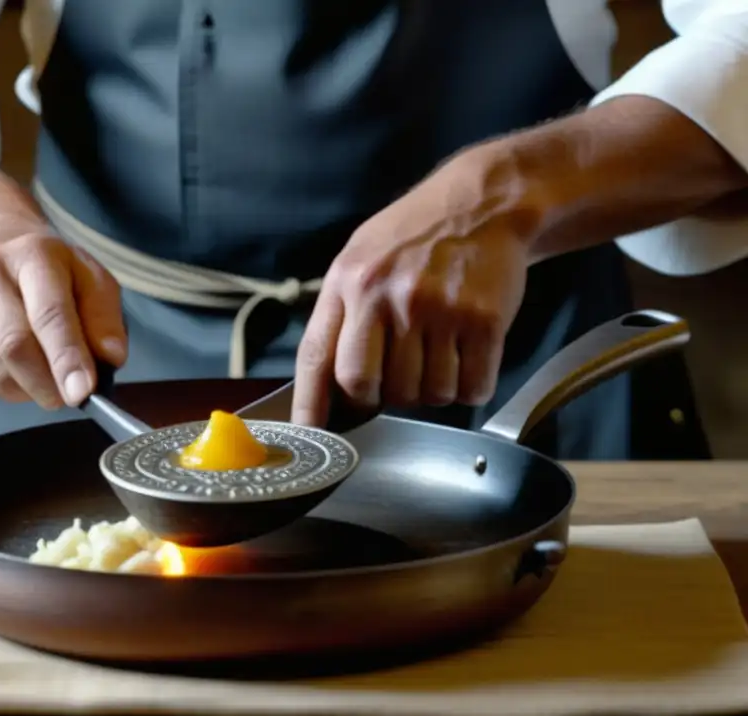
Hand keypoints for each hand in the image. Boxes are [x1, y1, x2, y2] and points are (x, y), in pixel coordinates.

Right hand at [0, 216, 126, 408]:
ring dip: (28, 389)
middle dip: (48, 384)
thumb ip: (105, 318)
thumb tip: (110, 359)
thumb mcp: (89, 278)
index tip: (82, 393)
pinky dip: (3, 388)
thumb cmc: (48, 271)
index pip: (49, 313)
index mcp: (32, 254)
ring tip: (42, 372)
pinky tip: (10, 364)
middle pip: (14, 346)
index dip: (67, 357)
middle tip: (68, 397)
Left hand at [292, 149, 532, 425]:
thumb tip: (325, 385)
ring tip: (438, 353)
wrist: (484, 202)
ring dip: (432, 390)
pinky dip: (471, 387)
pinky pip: (471, 388)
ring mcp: (437, 310)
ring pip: (425, 395)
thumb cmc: (414, 237)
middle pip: (370, 389)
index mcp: (349, 283)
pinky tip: (469, 358)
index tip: (310, 435)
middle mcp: (388, 297)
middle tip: (398, 374)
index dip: (310, 405)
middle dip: (382, 396)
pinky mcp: (484, 321)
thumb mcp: (359, 258)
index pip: (318, 358)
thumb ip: (340, 315)